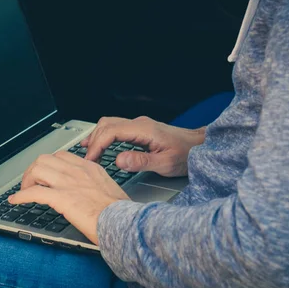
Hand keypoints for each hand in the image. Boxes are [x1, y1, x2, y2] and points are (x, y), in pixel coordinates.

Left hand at [8, 151, 129, 244]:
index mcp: (90, 168)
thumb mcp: (109, 190)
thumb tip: (87, 194)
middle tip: (31, 182)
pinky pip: (34, 192)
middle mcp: (78, 172)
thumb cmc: (120, 212)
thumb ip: (95, 187)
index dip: (49, 165)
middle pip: (46, 159)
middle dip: (34, 170)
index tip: (44, 174)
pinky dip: (21, 196)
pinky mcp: (62, 198)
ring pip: (37, 170)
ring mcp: (69, 183)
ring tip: (23, 191)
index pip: (62, 156)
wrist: (125, 222)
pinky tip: (15, 200)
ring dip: (26, 180)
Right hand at [82, 116, 205, 176]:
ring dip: (97, 137)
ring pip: (110, 124)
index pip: (111, 132)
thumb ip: (141, 162)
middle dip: (93, 141)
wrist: (201, 147)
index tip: (90, 160)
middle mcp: (140, 124)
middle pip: (107, 125)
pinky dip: (104, 136)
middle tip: (87, 160)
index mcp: (144, 129)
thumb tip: (118, 160)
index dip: (97, 146)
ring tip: (87, 152)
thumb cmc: (187, 154)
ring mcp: (140, 125)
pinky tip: (98, 144)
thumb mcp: (165, 163)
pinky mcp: (141, 130)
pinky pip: (116, 128)